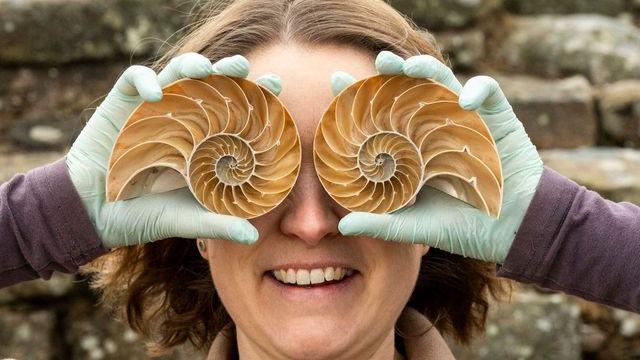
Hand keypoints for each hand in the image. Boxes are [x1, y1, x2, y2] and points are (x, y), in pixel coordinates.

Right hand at [65, 53, 281, 247]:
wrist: (94, 213)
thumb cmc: (144, 215)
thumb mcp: (187, 220)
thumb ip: (218, 224)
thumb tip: (253, 239)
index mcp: (205, 140)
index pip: (237, 110)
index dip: (257, 95)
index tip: (277, 84)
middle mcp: (185, 118)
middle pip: (212, 83)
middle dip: (230, 70)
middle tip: (244, 67)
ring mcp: (154, 107)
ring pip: (177, 72)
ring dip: (191, 65)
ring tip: (204, 70)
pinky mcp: (123, 104)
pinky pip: (134, 78)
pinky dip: (145, 80)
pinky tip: (155, 94)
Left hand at [333, 51, 543, 262]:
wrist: (513, 229)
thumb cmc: (463, 227)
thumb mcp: (416, 227)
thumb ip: (380, 223)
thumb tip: (343, 225)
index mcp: (411, 148)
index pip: (380, 115)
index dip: (360, 97)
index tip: (337, 79)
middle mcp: (433, 127)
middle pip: (408, 90)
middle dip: (391, 73)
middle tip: (376, 62)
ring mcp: (464, 119)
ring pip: (442, 81)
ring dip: (426, 69)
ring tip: (409, 67)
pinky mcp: (495, 118)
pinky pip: (486, 91)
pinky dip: (476, 89)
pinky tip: (464, 100)